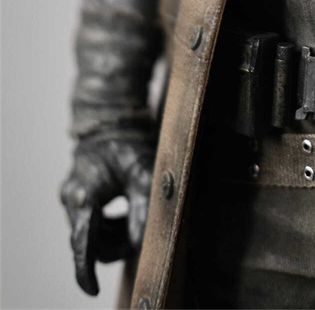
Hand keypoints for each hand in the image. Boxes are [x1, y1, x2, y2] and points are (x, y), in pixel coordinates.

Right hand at [60, 135, 153, 295]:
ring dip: (113, 234)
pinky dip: (108, 226)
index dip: (86, 267)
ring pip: (90, 237)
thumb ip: (143, 207)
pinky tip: (124, 210)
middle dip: (116, 242)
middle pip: (90, 242)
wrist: (109, 124)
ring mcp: (70, 201)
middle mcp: (72, 198)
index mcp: (86, 190)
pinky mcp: (74, 203)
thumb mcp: (143, 173)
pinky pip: (90, 227)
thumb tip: (140, 243)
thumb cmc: (128, 146)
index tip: (91, 290)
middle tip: (138, 225)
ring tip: (134, 209)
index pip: (84, 238)